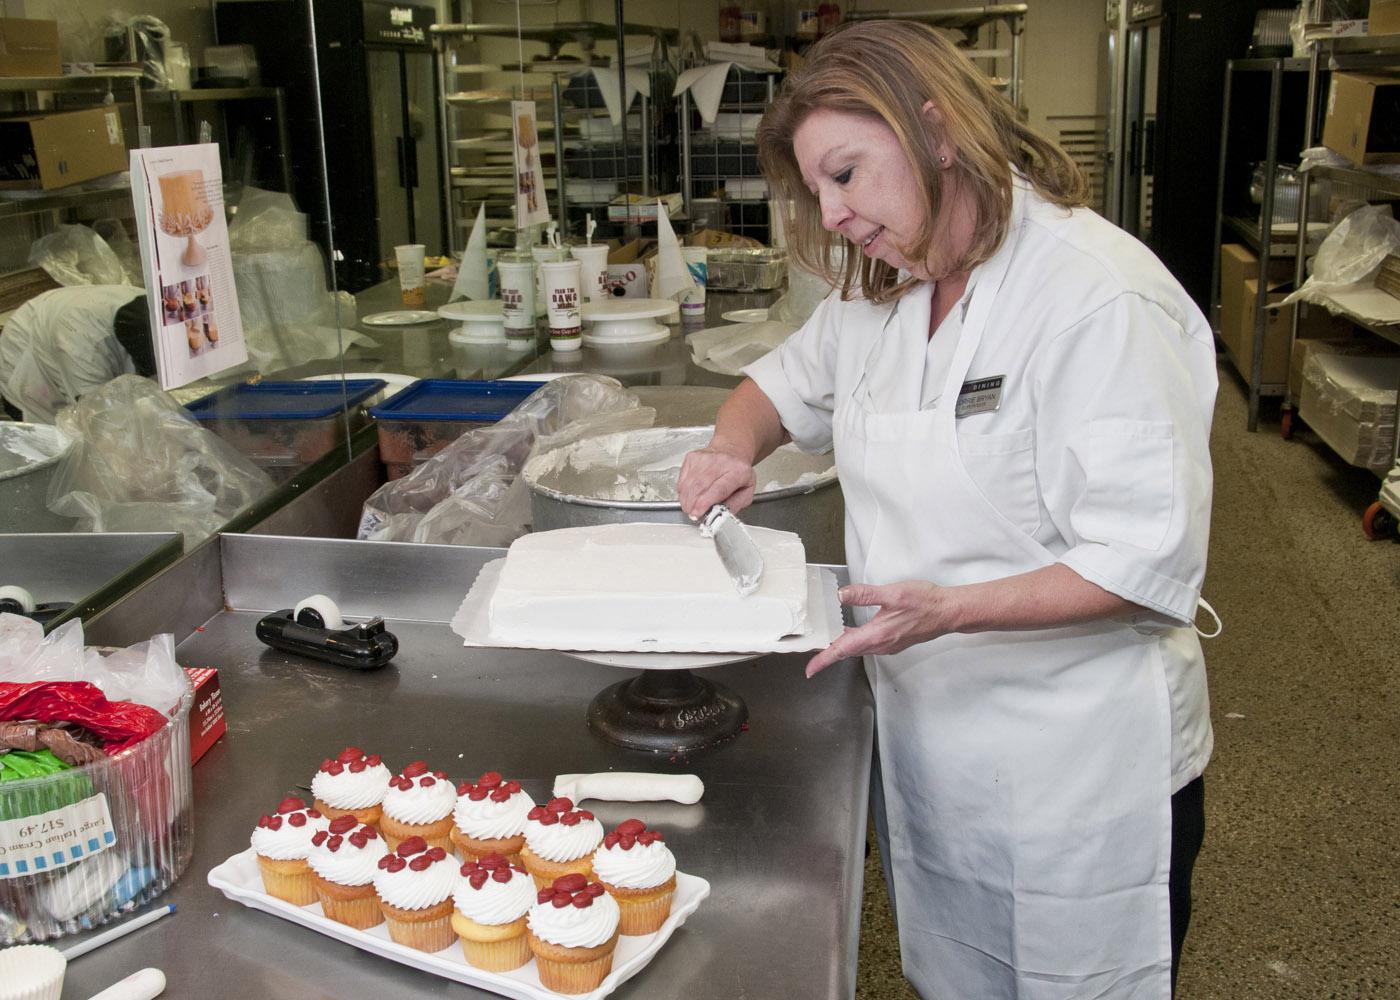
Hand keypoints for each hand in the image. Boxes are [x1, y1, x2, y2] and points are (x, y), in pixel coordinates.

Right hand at [677, 445, 756, 520]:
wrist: (731, 452)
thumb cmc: (738, 473)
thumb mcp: (746, 492)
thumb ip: (734, 506)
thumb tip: (720, 516)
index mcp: (738, 471)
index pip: (718, 489)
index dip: (704, 503)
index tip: (697, 513)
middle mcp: (720, 461)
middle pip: (699, 487)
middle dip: (692, 505)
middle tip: (693, 514)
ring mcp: (704, 458)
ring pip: (688, 484)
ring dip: (686, 500)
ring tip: (691, 507)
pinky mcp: (692, 458)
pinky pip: (682, 480)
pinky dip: (683, 492)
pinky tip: (690, 495)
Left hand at [805, 581, 959, 677]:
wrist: (948, 612)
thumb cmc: (925, 602)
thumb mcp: (892, 593)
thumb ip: (864, 594)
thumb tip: (841, 595)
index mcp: (876, 634)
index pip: (842, 649)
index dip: (824, 659)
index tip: (810, 669)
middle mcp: (881, 644)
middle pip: (848, 651)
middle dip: (829, 653)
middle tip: (813, 652)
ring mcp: (888, 645)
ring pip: (858, 649)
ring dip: (842, 647)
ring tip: (827, 641)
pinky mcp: (894, 642)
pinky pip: (869, 646)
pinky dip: (856, 642)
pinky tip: (852, 632)